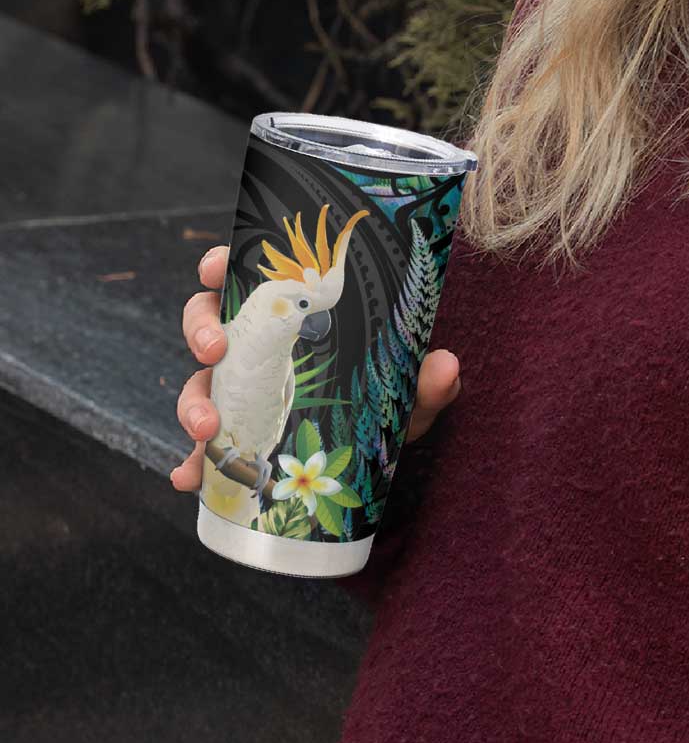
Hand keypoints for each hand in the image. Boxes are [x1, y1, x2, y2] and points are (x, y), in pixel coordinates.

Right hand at [169, 245, 461, 490]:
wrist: (381, 452)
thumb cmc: (388, 398)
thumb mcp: (408, 389)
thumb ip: (426, 380)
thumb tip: (446, 365)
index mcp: (292, 315)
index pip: (247, 277)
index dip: (219, 265)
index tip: (215, 267)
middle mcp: (259, 346)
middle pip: (207, 322)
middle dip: (200, 331)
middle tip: (215, 350)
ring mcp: (243, 390)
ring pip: (199, 382)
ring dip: (193, 401)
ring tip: (206, 428)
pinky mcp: (238, 435)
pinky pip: (204, 447)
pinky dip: (192, 463)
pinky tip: (189, 478)